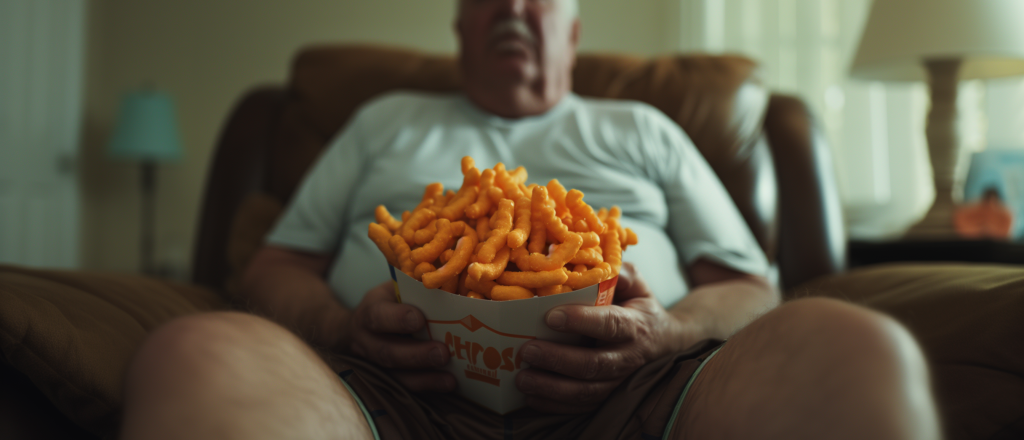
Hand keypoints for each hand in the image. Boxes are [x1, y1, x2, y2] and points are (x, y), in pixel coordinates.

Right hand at [349, 282, 455, 391]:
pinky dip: (426, 386)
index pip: (378, 315)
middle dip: (416, 355)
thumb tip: (451, 281)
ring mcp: (373, 362)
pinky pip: (404, 387)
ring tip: (449, 379)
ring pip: (394, 375)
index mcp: (371, 309)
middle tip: (442, 353)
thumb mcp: (397, 287)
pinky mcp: (385, 378)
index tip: (419, 319)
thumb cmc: (391, 301)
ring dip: (424, 378)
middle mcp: (367, 338)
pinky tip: (447, 384)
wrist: (363, 325)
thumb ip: (417, 286)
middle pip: (386, 352)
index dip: (397, 319)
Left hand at [515, 263, 692, 412]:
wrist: (667, 342)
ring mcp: (619, 380)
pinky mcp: (608, 396)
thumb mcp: (636, 282)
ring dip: (552, 387)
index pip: (609, 324)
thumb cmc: (639, 305)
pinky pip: (583, 406)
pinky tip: (531, 397)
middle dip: (559, 359)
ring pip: (587, 391)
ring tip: (522, 378)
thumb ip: (616, 270)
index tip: (551, 316)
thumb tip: (588, 256)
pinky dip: (556, 405)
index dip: (581, 321)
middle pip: (594, 364)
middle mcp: (629, 356)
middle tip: (527, 349)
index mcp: (636, 325)